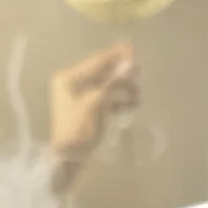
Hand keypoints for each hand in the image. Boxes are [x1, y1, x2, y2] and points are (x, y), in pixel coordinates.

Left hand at [49, 42, 139, 162]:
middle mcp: (72, 85)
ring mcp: (79, 99)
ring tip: (138, 95)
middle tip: (139, 72)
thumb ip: (114, 82)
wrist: (68, 159)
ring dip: (122, 90)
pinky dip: (118, 102)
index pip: (96, 62)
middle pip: (101, 74)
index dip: (116, 56)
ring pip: (105, 88)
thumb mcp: (97, 102)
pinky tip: (133, 104)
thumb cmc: (79, 129)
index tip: (133, 49)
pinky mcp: (86, 112)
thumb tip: (131, 65)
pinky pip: (105, 101)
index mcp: (69, 78)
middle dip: (121, 74)